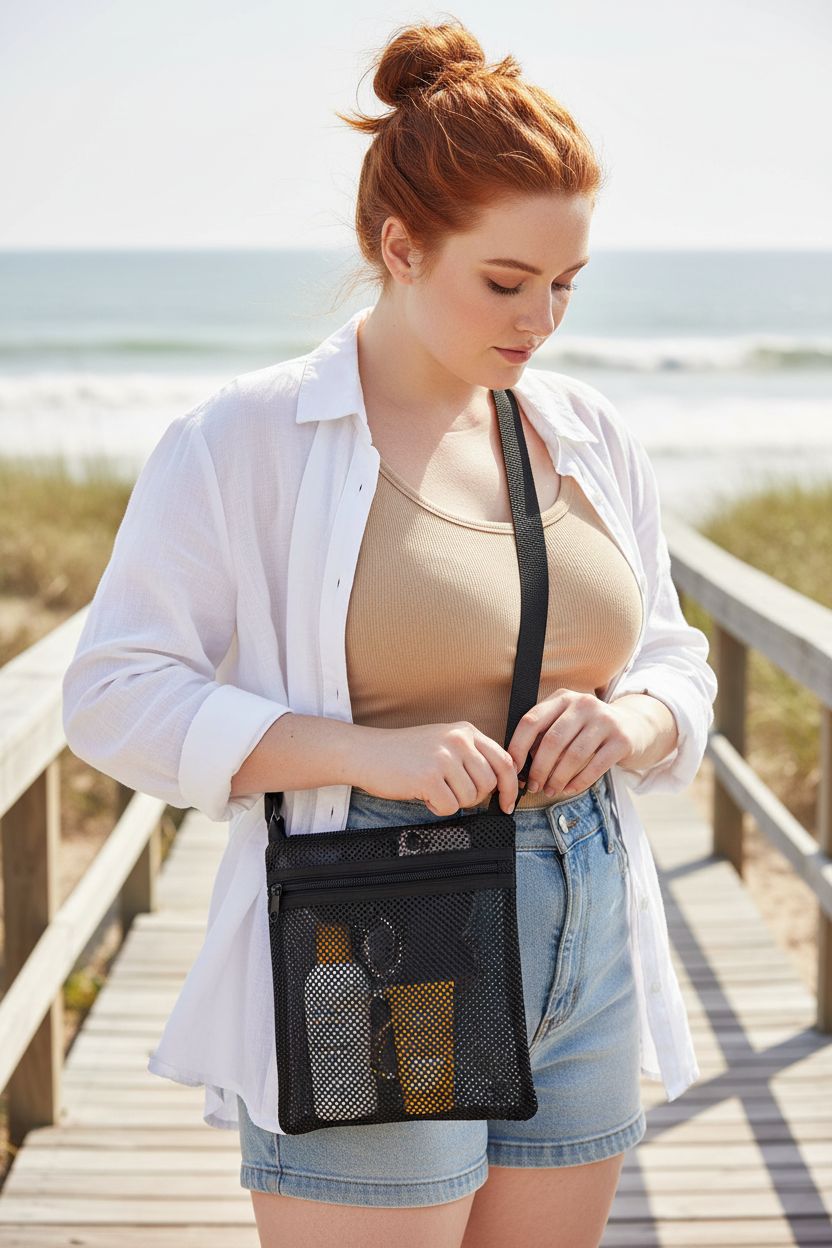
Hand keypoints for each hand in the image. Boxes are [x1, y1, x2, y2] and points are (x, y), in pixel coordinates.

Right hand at [356, 721, 519, 816]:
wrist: (366, 752)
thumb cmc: (404, 753)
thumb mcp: (443, 743)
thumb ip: (471, 756)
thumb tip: (500, 785)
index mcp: (465, 731)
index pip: (504, 760)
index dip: (510, 786)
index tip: (508, 803)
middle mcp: (458, 741)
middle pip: (489, 783)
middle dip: (474, 797)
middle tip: (451, 793)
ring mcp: (443, 758)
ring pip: (470, 798)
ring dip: (452, 801)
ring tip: (433, 789)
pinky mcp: (429, 777)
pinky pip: (450, 807)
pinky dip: (437, 807)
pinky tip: (423, 794)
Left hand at [505, 689, 647, 797]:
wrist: (634, 725)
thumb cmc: (590, 728)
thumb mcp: (567, 721)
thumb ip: (545, 735)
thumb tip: (521, 764)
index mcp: (562, 698)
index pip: (531, 720)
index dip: (518, 747)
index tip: (513, 768)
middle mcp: (583, 704)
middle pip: (552, 741)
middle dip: (539, 769)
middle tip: (533, 786)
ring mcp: (604, 720)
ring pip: (573, 756)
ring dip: (558, 778)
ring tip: (551, 790)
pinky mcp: (621, 739)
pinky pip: (595, 766)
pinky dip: (579, 782)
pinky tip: (570, 789)